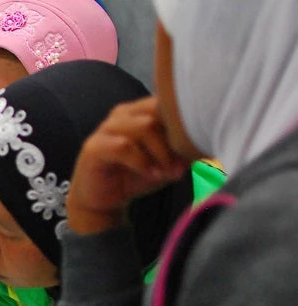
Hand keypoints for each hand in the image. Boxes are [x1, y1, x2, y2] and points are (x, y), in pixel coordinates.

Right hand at [67, 96, 190, 234]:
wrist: (103, 200)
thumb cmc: (136, 176)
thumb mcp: (168, 162)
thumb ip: (186, 149)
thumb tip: (211, 143)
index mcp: (140, 111)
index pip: (167, 103)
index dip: (184, 126)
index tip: (194, 152)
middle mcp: (122, 114)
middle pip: (158, 111)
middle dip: (174, 140)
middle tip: (181, 166)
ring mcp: (106, 129)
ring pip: (144, 126)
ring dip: (161, 153)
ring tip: (167, 173)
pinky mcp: (94, 147)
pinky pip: (123, 146)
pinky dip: (142, 162)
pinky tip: (151, 175)